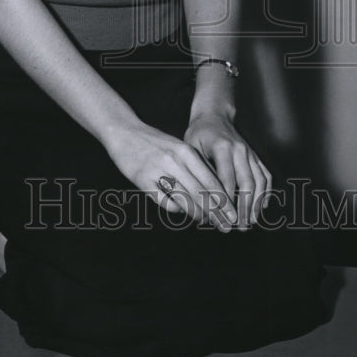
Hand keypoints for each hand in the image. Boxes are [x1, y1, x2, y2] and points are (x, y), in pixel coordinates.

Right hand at [106, 120, 238, 231]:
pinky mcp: (142, 180)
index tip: (232, 214)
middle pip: (200, 193)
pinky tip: (180, 211)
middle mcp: (174, 161)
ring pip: (184, 200)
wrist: (124, 130)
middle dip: (215, 213)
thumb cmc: (154, 141)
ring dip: (197, 214)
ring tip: (205, 221)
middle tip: (225, 226)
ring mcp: (157, 170)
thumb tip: (213, 190)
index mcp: (186, 151)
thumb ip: (194, 165)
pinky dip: (175, 209)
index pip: (210, 181)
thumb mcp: (178, 146)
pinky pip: (163, 201)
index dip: (223, 201)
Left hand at [183, 113, 271, 227]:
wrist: (213, 115)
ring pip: (259, 180)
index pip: (226, 180)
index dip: (226, 201)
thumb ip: (198, 172)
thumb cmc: (198, 134)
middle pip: (246, 182)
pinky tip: (262, 206)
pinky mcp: (255, 155)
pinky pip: (265, 174)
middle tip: (240, 226)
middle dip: (244, 207)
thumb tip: (201, 201)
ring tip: (251, 221)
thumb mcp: (191, 149)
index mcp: (222, 147)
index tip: (223, 218)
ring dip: (256, 203)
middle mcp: (240, 149)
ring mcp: (250, 152)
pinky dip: (266, 191)